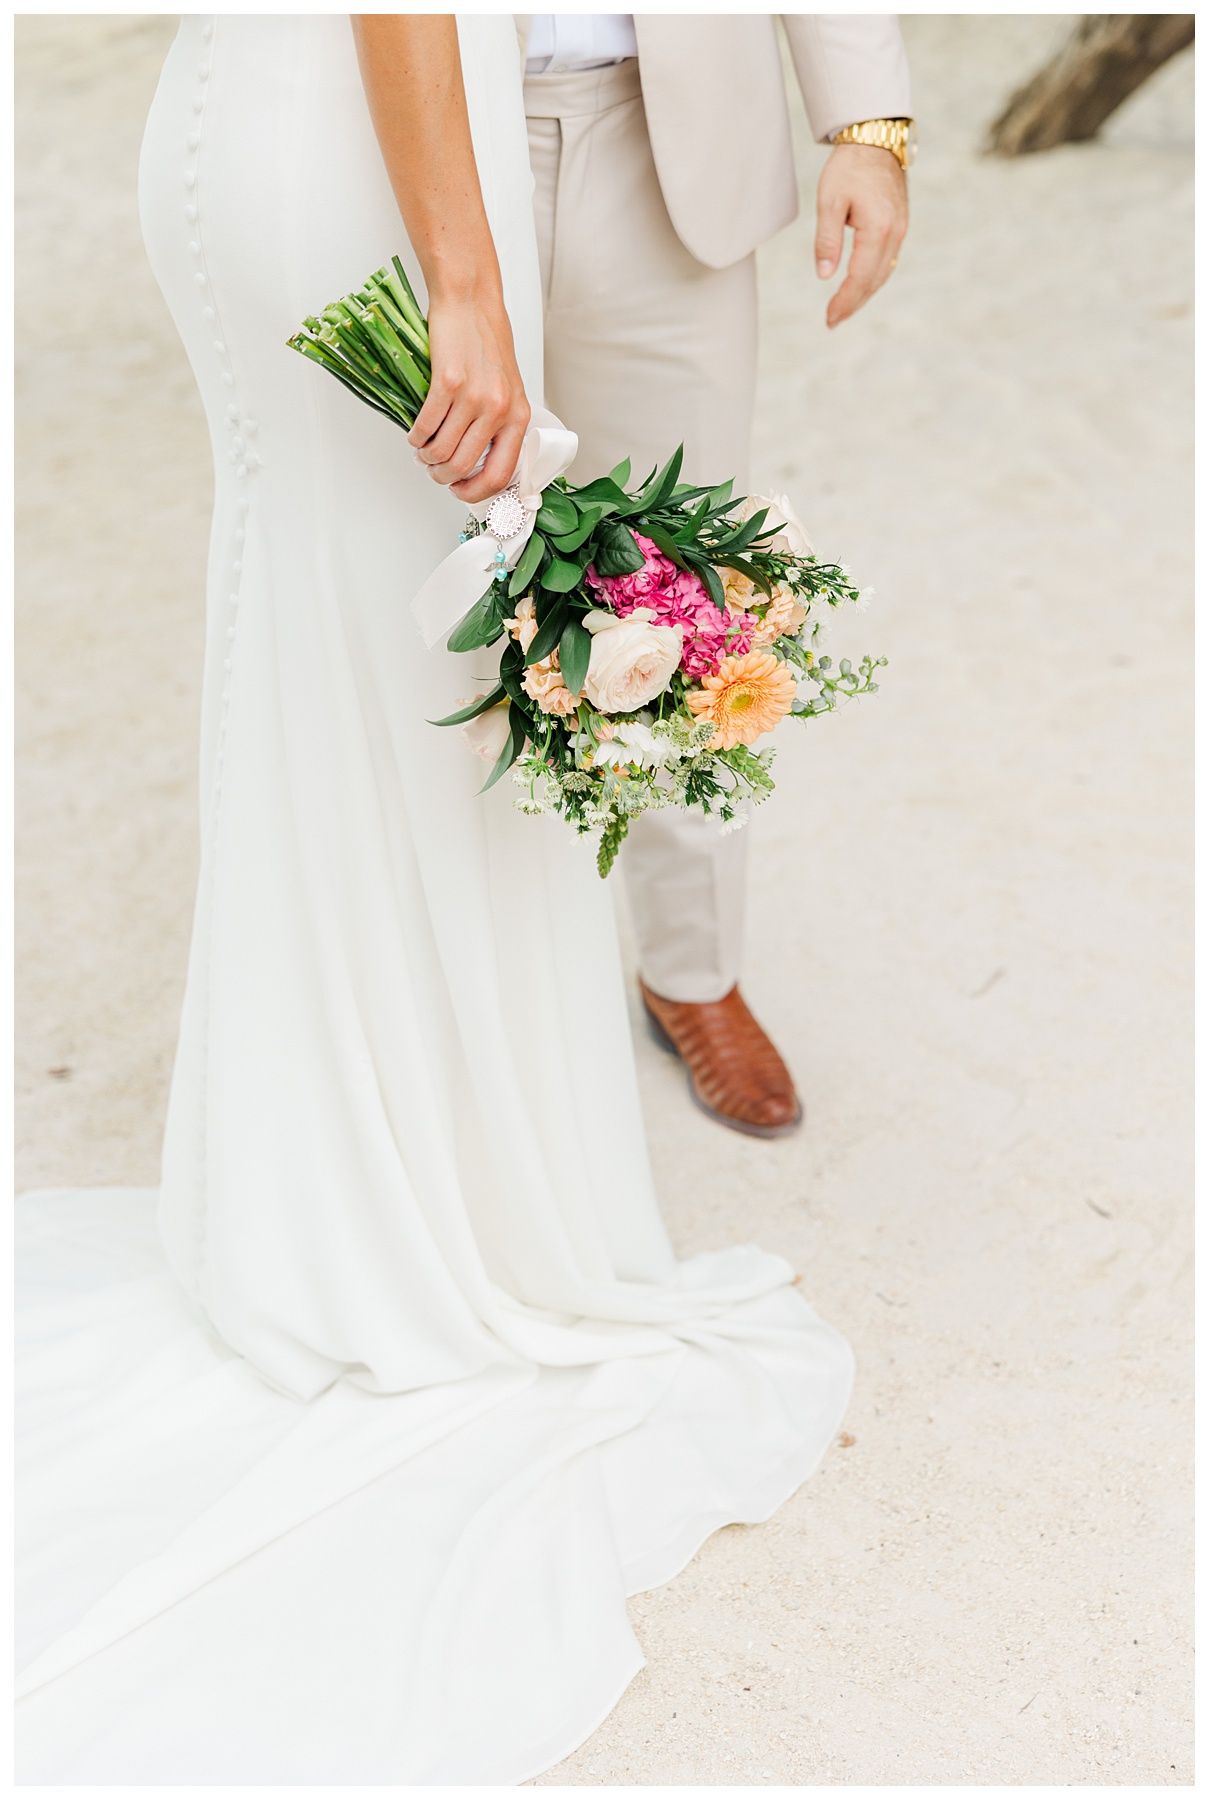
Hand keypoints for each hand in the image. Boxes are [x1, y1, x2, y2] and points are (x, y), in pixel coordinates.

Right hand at [408, 291, 530, 503]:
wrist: (470, 302)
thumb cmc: (486, 342)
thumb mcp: (507, 388)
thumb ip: (499, 424)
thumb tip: (479, 461)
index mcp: (518, 416)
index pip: (499, 474)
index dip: (475, 492)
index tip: (460, 490)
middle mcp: (499, 410)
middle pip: (463, 467)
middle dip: (442, 477)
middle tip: (433, 471)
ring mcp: (474, 397)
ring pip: (442, 451)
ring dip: (426, 457)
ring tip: (423, 450)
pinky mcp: (449, 383)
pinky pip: (426, 426)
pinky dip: (416, 437)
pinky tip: (416, 434)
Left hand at [814, 142, 907, 329]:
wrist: (876, 139)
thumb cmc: (849, 167)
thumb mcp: (829, 201)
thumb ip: (827, 240)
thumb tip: (824, 275)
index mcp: (877, 229)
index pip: (860, 277)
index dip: (844, 301)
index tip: (829, 318)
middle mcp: (894, 233)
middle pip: (874, 281)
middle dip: (853, 304)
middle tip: (832, 322)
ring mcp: (900, 230)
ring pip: (883, 274)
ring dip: (864, 295)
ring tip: (843, 310)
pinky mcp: (899, 226)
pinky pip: (887, 261)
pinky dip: (873, 279)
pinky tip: (859, 287)